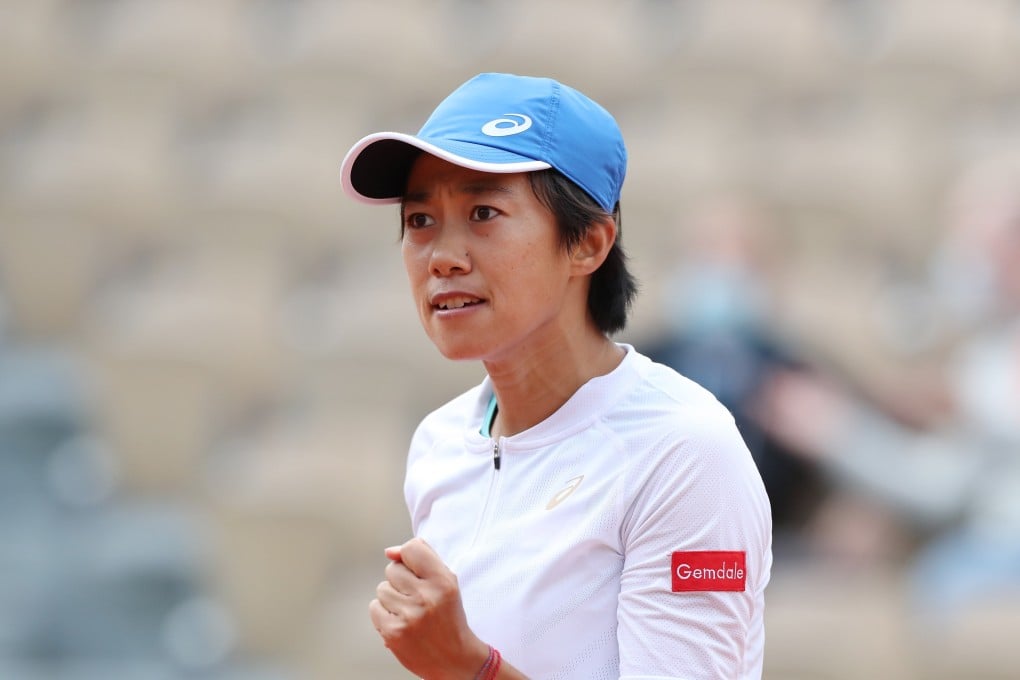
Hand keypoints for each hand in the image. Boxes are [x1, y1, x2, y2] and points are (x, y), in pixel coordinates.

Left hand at [369, 537, 488, 679]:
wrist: (454, 658)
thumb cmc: (448, 616)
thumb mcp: (447, 582)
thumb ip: (422, 558)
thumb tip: (389, 551)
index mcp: (443, 582)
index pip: (411, 548)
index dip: (408, 556)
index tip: (414, 569)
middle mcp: (426, 597)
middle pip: (392, 569)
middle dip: (401, 580)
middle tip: (416, 596)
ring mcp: (408, 616)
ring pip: (382, 589)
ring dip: (392, 598)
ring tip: (410, 611)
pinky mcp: (393, 632)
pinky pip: (374, 607)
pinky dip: (384, 613)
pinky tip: (400, 621)